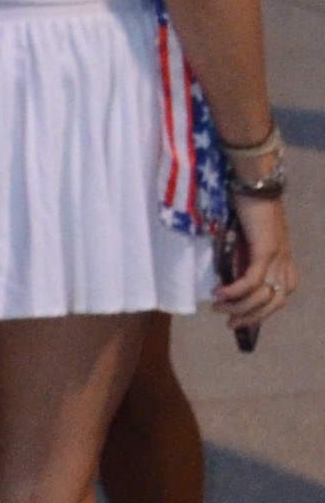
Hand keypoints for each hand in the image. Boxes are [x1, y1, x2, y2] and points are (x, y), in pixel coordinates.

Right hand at [217, 191, 292, 331]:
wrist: (253, 178)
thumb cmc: (247, 200)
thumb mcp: (247, 233)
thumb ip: (243, 251)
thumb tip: (226, 271)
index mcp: (284, 255)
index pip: (283, 293)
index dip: (265, 311)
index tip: (241, 318)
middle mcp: (284, 259)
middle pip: (276, 302)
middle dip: (252, 318)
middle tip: (230, 324)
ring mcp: (277, 255)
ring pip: (264, 296)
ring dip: (240, 308)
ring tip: (218, 308)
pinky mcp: (265, 250)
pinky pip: (251, 281)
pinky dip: (235, 292)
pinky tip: (219, 294)